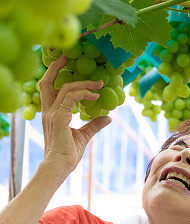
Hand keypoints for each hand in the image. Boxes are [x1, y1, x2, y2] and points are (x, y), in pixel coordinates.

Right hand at [39, 55, 110, 173]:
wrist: (60, 166)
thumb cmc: (68, 153)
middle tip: (69, 57)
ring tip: (100, 84)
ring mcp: (52, 113)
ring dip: (84, 84)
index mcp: (51, 113)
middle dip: (56, 67)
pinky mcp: (59, 118)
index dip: (54, 74)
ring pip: (65, 89)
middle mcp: (49, 110)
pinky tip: (96, 96)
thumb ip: (94, 124)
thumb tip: (108, 117)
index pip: (48, 88)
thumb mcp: (84, 135)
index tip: (67, 65)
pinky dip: (84, 93)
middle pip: (47, 82)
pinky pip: (71, 98)